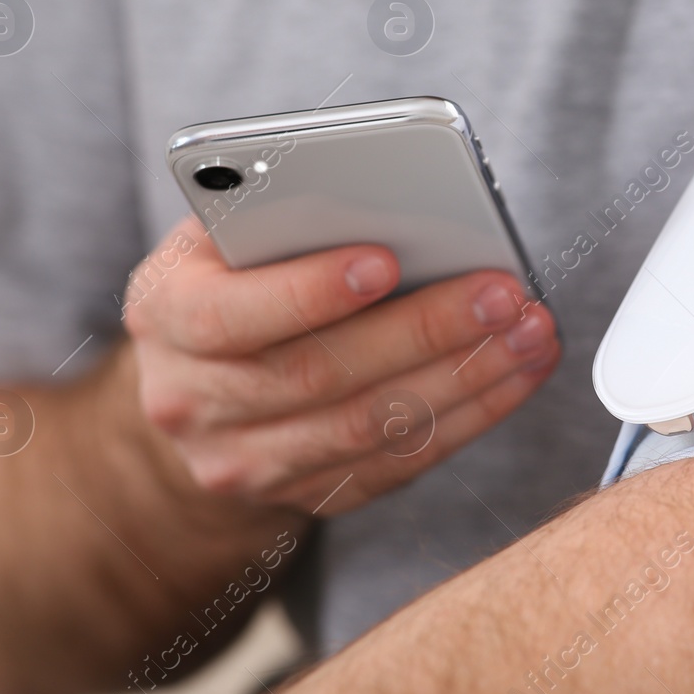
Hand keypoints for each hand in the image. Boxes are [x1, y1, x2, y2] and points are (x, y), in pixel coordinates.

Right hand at [122, 217, 559, 513]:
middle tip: (501, 293)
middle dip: (422, 331)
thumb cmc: (231, 277)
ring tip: (530, 332)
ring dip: (465, 378)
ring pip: (368, 427)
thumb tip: (386, 198)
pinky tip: (518, 373)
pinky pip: (399, 463)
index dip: (309, 292)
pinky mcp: (307, 495)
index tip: (386, 259)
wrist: (198, 387)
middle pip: (318, 375)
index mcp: (163, 315)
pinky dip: (471, 416)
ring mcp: (247, 462)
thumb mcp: (226, 233)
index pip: (230, 314)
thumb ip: (280, 215)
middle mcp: (192, 401)